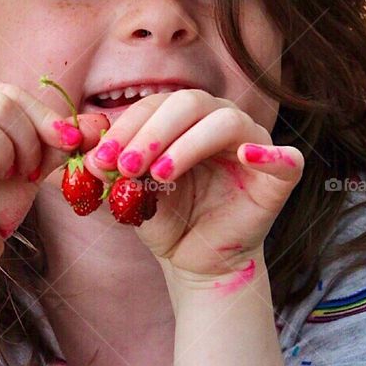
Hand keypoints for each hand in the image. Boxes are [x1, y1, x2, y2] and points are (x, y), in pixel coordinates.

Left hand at [85, 89, 302, 278]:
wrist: (193, 261)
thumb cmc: (165, 220)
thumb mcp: (126, 193)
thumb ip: (104, 171)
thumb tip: (79, 156)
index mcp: (185, 119)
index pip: (155, 105)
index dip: (127, 127)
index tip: (100, 158)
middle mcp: (220, 122)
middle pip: (189, 103)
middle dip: (152, 132)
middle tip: (126, 165)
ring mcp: (253, 144)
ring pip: (225, 121)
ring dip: (188, 143)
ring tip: (160, 176)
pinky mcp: (280, 175)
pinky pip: (285, 157)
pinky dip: (268, 152)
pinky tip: (245, 156)